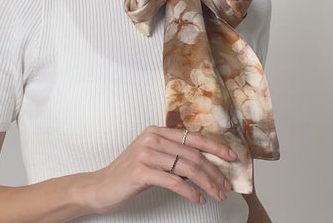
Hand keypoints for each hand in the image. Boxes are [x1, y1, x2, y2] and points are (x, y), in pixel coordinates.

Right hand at [86, 125, 236, 214]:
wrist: (101, 186)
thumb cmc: (129, 174)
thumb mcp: (152, 158)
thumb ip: (172, 155)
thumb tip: (202, 164)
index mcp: (156, 131)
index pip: (192, 137)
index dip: (214, 147)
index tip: (231, 157)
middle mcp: (152, 138)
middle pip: (192, 154)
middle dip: (214, 171)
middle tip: (226, 186)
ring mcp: (146, 153)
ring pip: (186, 167)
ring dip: (206, 183)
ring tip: (217, 195)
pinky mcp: (141, 171)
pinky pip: (174, 181)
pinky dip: (190, 192)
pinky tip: (198, 200)